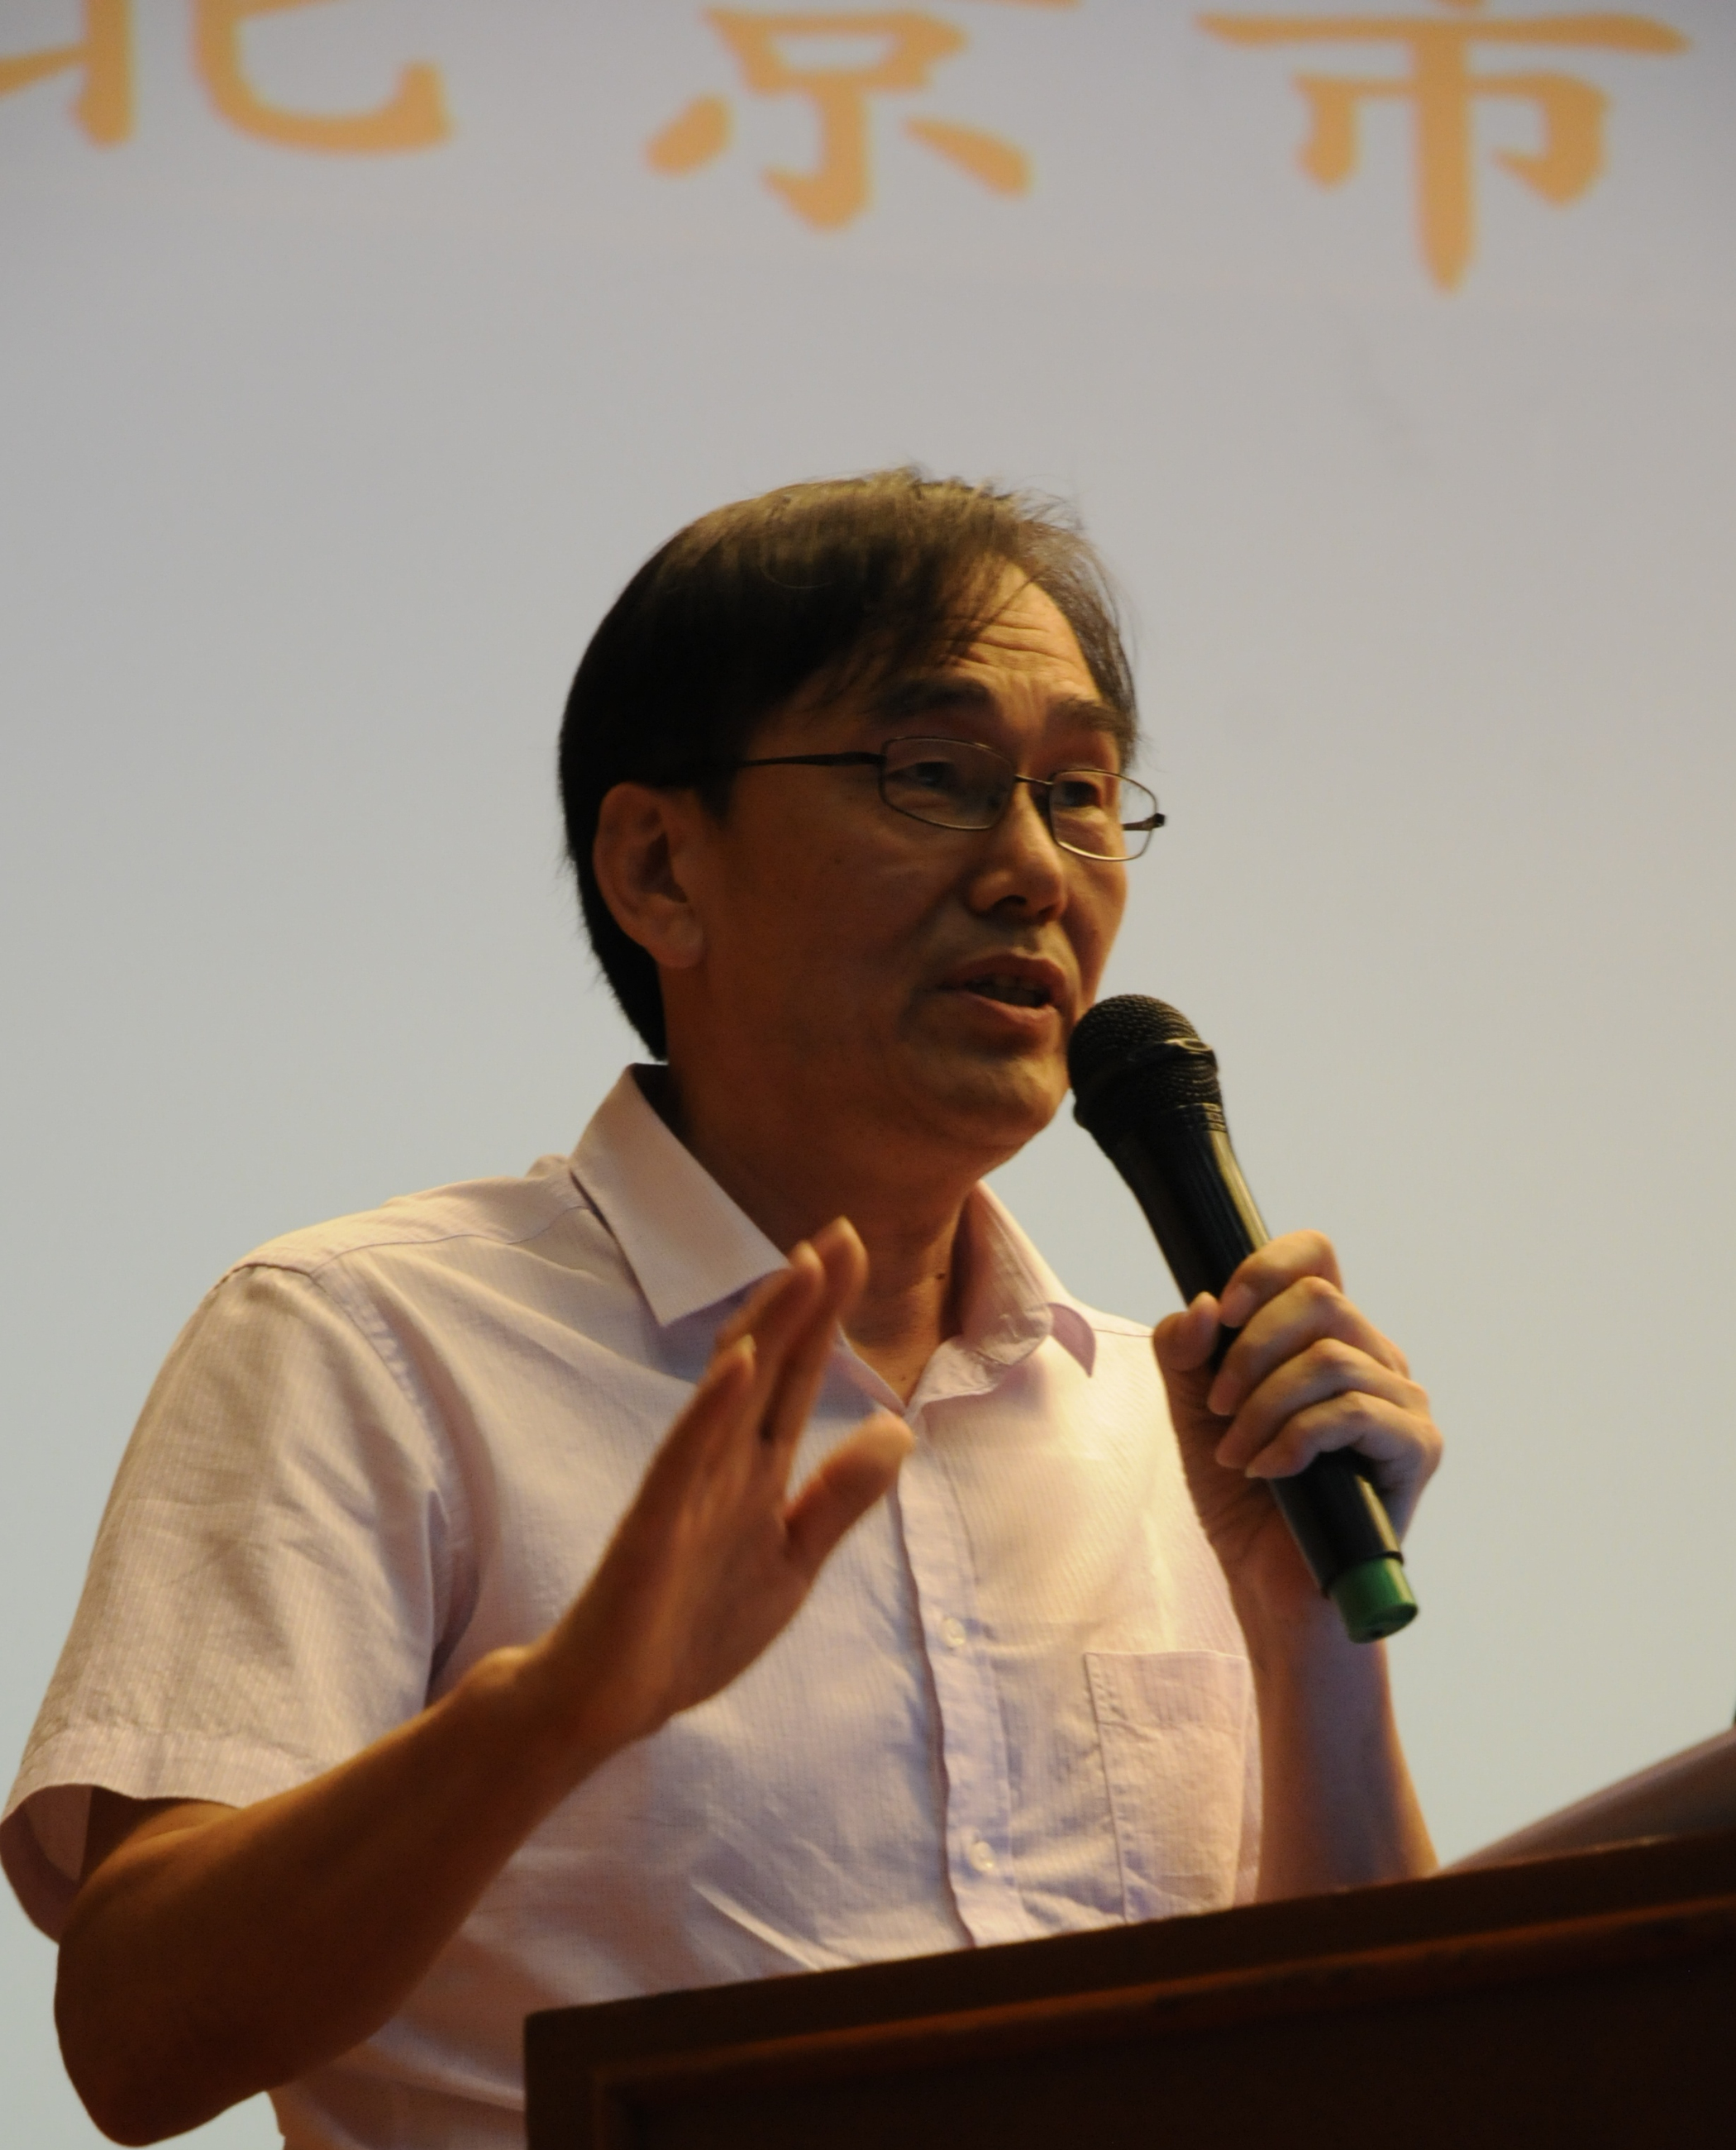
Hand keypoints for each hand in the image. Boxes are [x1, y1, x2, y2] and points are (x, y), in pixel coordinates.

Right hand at [534, 1217, 912, 1761]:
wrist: (609, 1700)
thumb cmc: (690, 1630)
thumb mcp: (791, 1563)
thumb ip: (838, 1498)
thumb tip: (898, 1429)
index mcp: (754, 1471)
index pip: (797, 1376)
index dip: (825, 1316)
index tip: (854, 1250)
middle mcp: (721, 1465)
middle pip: (770, 1366)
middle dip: (805, 1302)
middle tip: (839, 1231)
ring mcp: (684, 1489)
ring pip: (731, 1393)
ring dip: (767, 1330)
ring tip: (801, 1270)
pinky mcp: (653, 1525)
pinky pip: (685, 1456)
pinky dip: (713, 1406)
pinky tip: (742, 1361)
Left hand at [1152, 1231, 1441, 1630]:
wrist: (1272, 1589)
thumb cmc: (1244, 1501)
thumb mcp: (1196, 1416)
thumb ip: (1186, 1356)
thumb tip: (1203, 1306)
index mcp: (1327, 1339)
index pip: (1315, 1257)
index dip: (1266, 1267)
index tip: (1224, 1314)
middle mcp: (1374, 1358)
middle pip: (1319, 1298)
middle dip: (1250, 1350)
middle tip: (1219, 1407)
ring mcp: (1402, 1403)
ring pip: (1328, 1359)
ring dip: (1263, 1406)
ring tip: (1236, 1453)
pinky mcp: (1416, 1449)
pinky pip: (1351, 1412)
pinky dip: (1293, 1438)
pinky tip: (1268, 1471)